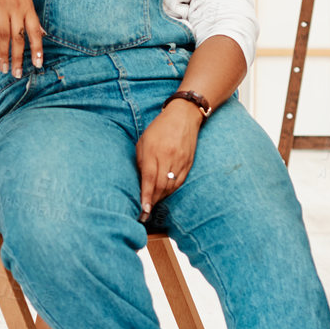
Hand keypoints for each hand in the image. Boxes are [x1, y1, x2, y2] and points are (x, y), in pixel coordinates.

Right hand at [0, 0, 44, 76]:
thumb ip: (31, 14)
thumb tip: (41, 33)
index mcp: (27, 6)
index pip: (35, 31)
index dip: (37, 49)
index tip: (38, 64)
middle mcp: (15, 7)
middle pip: (17, 37)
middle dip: (18, 58)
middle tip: (17, 74)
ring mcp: (0, 7)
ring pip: (2, 35)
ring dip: (3, 54)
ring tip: (3, 68)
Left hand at [135, 102, 201, 222]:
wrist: (184, 116)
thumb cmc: (159, 128)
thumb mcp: (143, 141)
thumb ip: (141, 161)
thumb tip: (140, 182)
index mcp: (154, 151)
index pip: (149, 179)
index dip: (146, 196)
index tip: (143, 210)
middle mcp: (168, 157)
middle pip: (160, 186)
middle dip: (152, 201)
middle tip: (145, 212)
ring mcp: (181, 161)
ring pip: (171, 186)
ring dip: (161, 198)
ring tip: (153, 204)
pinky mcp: (189, 163)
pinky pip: (180, 182)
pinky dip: (171, 191)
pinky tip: (164, 194)